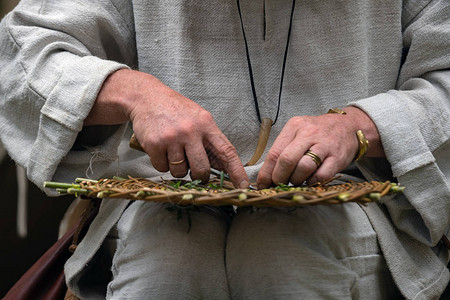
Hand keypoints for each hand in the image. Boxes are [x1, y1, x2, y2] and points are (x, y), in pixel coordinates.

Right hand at [85, 69, 248, 187]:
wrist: (147, 97)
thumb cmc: (176, 110)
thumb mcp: (199, 118)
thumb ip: (210, 140)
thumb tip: (224, 168)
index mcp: (206, 124)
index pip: (227, 152)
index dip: (237, 171)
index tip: (244, 187)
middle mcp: (191, 131)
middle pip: (201, 169)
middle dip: (199, 175)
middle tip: (194, 170)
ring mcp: (172, 138)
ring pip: (180, 172)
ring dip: (177, 168)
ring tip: (173, 151)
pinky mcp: (154, 144)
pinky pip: (162, 168)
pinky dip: (162, 164)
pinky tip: (161, 149)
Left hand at [256, 107, 383, 187]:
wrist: (348, 126)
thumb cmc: (317, 133)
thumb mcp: (297, 133)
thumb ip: (283, 149)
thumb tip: (266, 175)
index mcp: (294, 126)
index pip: (275, 152)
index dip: (266, 173)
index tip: (262, 185)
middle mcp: (308, 133)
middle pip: (287, 160)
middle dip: (279, 177)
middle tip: (279, 184)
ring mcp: (324, 145)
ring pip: (303, 168)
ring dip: (296, 180)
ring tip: (296, 181)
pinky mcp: (337, 157)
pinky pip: (321, 175)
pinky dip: (312, 182)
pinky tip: (310, 180)